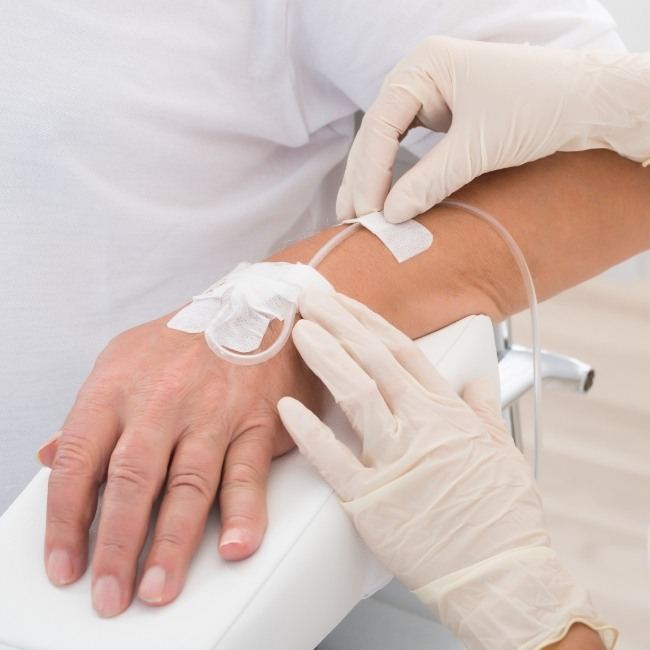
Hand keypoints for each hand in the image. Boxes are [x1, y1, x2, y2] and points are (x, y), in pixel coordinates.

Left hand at [36, 312, 319, 616]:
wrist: (259, 307)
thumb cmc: (188, 340)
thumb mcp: (124, 360)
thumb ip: (90, 413)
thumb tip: (51, 455)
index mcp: (117, 385)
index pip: (78, 460)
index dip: (65, 520)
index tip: (63, 565)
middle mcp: (162, 399)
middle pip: (130, 480)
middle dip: (115, 545)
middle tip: (109, 595)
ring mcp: (212, 410)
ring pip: (187, 484)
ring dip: (171, 543)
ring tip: (157, 588)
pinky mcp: (257, 419)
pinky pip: (247, 471)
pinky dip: (242, 512)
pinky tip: (232, 546)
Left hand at [278, 288, 615, 649]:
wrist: (502, 576)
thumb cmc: (504, 517)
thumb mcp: (502, 449)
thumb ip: (484, 407)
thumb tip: (477, 383)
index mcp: (447, 413)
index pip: (402, 350)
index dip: (369, 322)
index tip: (346, 304)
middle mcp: (421, 426)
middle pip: (372, 359)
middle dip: (338, 323)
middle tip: (310, 299)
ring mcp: (395, 460)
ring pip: (354, 394)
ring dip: (324, 357)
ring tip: (299, 332)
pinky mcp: (371, 500)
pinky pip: (333, 458)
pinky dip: (308, 431)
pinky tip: (286, 407)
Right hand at [336, 35, 649, 222]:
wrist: (587, 102)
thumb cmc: (538, 107)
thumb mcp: (478, 147)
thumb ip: (430, 181)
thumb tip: (390, 216)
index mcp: (424, 65)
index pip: (380, 124)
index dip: (369, 172)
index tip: (366, 212)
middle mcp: (420, 75)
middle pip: (376, 133)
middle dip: (363, 178)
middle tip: (350, 220)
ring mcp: (429, 94)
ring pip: (386, 142)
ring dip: (372, 179)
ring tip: (356, 216)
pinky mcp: (442, 115)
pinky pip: (407, 147)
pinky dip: (395, 174)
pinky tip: (383, 199)